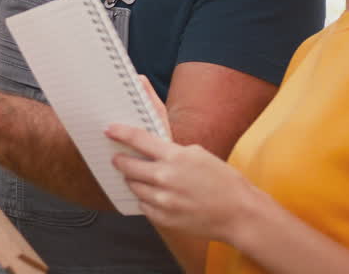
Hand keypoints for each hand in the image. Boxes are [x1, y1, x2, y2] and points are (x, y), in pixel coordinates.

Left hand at [105, 121, 258, 242]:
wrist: (239, 213)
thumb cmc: (222, 181)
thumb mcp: (198, 154)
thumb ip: (172, 151)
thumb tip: (150, 149)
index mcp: (175, 157)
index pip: (138, 140)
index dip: (120, 133)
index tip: (109, 130)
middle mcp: (165, 178)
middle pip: (128, 166)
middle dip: (121, 160)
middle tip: (118, 158)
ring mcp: (163, 200)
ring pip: (134, 186)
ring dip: (134, 180)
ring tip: (141, 177)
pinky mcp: (164, 218)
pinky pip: (143, 205)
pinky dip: (146, 199)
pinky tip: (156, 195)